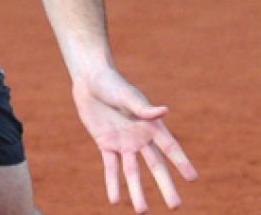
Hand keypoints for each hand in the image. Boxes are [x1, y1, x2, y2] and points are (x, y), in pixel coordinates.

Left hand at [73, 68, 197, 212]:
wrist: (90, 82)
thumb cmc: (112, 84)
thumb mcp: (127, 95)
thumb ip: (143, 108)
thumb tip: (164, 111)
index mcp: (151, 125)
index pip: (170, 147)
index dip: (181, 162)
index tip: (193, 179)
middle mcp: (140, 138)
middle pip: (155, 166)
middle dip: (165, 186)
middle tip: (176, 206)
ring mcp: (124, 143)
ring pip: (132, 172)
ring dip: (137, 191)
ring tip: (142, 211)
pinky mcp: (106, 144)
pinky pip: (110, 167)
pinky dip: (112, 183)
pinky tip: (115, 200)